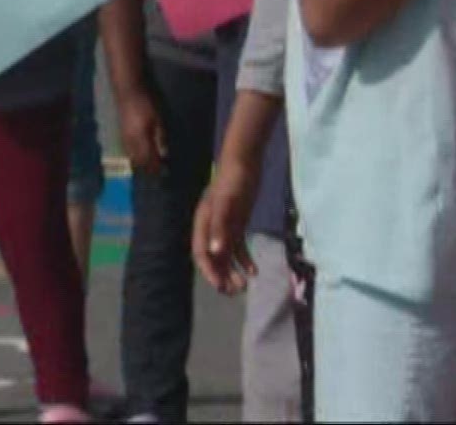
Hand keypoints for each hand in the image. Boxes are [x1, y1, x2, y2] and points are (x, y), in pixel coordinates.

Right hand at [116, 87, 167, 175]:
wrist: (127, 92)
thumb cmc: (145, 104)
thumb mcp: (157, 120)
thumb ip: (160, 138)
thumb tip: (164, 154)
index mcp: (140, 139)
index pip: (149, 159)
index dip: (156, 168)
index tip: (165, 173)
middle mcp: (130, 143)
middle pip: (139, 162)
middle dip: (149, 170)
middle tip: (159, 175)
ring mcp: (124, 139)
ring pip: (132, 159)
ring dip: (141, 166)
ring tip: (150, 169)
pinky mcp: (121, 135)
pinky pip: (128, 152)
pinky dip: (135, 159)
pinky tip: (141, 158)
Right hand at [193, 164, 258, 294]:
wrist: (245, 162)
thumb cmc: (234, 181)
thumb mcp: (228, 203)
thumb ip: (220, 226)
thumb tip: (215, 252)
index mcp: (203, 223)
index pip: (201, 253)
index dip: (209, 271)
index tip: (221, 286)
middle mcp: (210, 228)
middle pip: (213, 258)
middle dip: (221, 276)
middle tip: (235, 292)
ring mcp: (224, 226)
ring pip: (225, 255)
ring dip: (233, 271)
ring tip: (244, 286)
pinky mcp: (236, 224)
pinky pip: (238, 247)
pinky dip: (244, 260)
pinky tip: (254, 271)